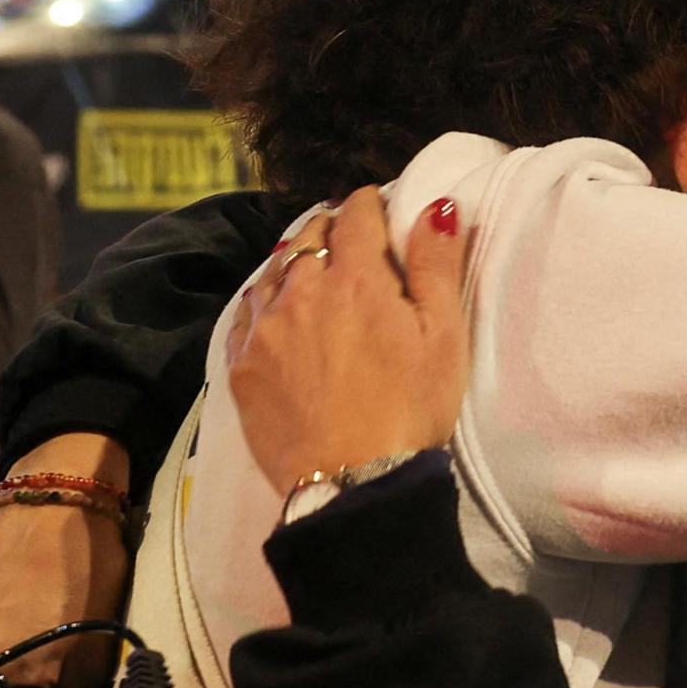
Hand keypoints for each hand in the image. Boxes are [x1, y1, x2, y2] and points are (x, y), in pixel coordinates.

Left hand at [230, 185, 472, 494]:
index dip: (370, 203)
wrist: (354, 484)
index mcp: (356, 278)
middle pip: (309, 233)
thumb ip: (437, 263)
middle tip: (350, 239)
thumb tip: (436, 204)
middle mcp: (301, 290)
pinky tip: (277, 307)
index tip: (379, 208)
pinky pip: (247, 311)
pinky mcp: (242, 365)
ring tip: (312, 268)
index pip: (356, 213)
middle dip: (332, 227)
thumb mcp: (443, 336)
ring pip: (273, 268)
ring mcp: (265, 328)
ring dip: (294, 259)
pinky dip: (264, 298)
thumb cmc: (411, 409)